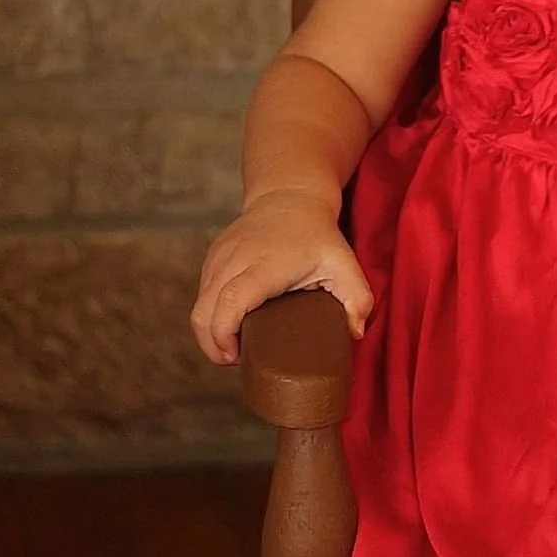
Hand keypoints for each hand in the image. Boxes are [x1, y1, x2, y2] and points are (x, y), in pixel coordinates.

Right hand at [190, 189, 373, 365]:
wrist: (289, 197)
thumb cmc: (316, 234)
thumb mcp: (344, 263)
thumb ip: (357, 298)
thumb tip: (355, 332)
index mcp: (264, 265)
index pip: (230, 302)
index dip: (224, 335)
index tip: (236, 356)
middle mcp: (234, 260)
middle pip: (203, 311)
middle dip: (212, 346)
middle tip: (237, 360)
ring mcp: (218, 258)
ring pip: (198, 305)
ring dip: (210, 332)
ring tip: (236, 346)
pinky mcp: (211, 259)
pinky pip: (201, 294)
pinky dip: (209, 315)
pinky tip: (231, 324)